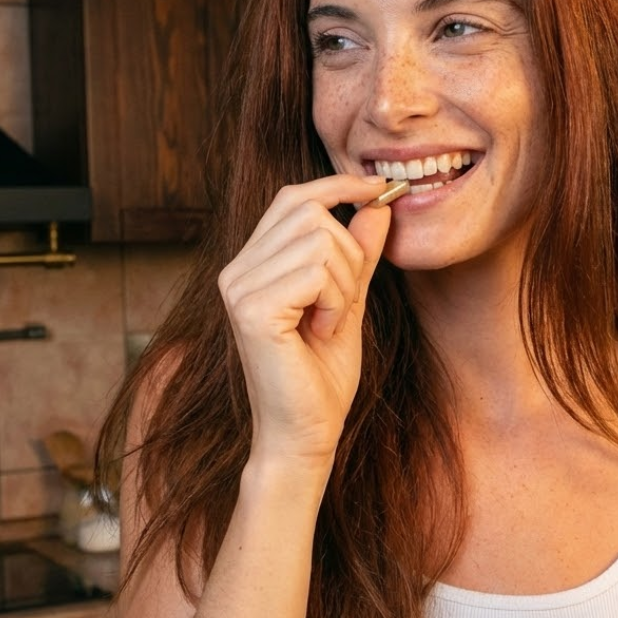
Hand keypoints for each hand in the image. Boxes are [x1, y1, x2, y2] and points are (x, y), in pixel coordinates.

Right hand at [218, 174, 393, 468]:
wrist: (307, 432)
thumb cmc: (322, 376)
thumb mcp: (349, 301)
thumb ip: (359, 254)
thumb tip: (376, 204)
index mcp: (253, 265)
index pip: (293, 198)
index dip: (338, 184)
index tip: (381, 190)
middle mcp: (236, 270)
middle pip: (311, 213)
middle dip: (349, 255)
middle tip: (342, 304)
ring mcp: (238, 287)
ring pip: (320, 241)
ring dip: (344, 285)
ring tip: (328, 323)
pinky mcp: (252, 308)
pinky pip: (316, 272)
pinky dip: (335, 302)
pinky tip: (320, 333)